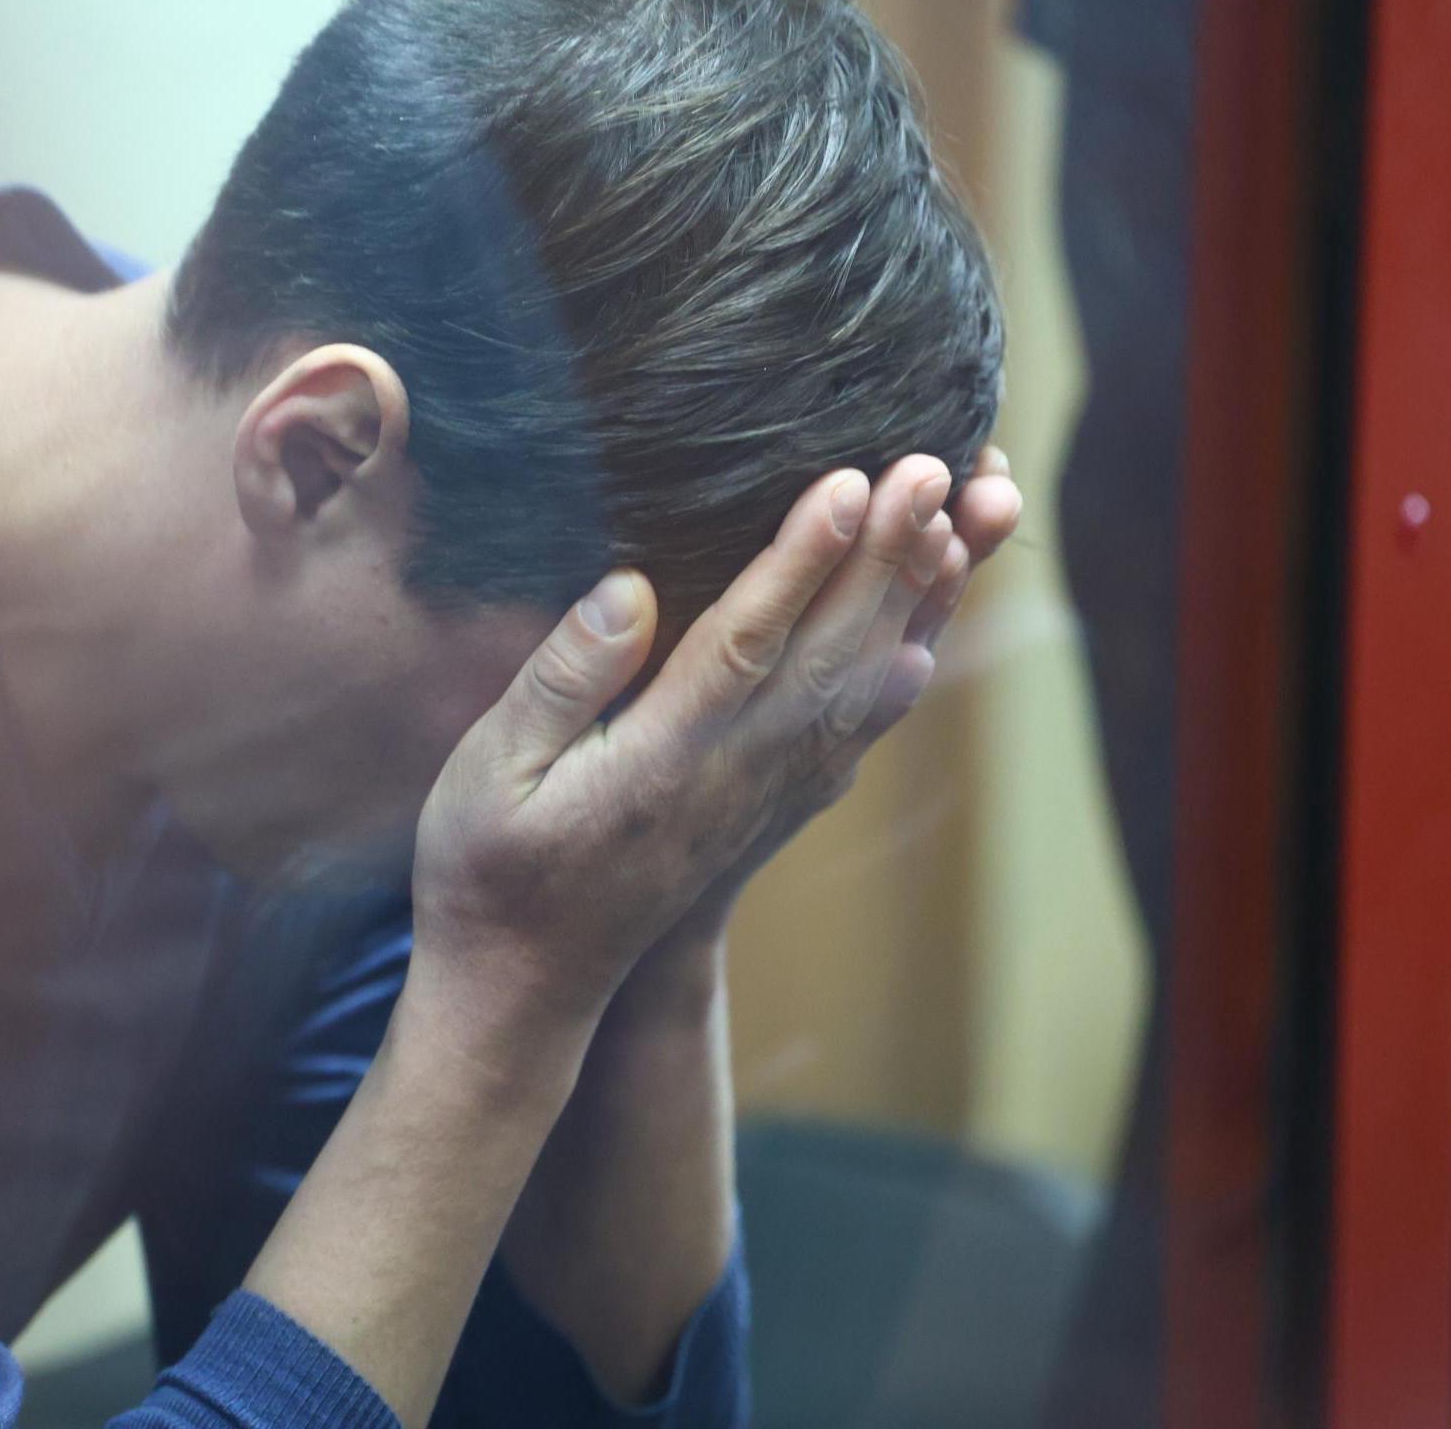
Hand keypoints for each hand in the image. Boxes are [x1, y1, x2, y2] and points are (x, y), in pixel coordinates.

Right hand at [407, 453, 967, 1042]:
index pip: (748, 644)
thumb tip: (631, 587)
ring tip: (962, 516)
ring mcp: (765, 797)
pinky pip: (855, 728)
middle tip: (932, 464)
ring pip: (860, 687)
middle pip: (829, 653)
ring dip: (915, 599)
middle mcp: (734, 778)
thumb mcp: (489, 773)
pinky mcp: (774, 807)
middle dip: (885, 553)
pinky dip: (902, 668)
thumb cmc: (489, 868)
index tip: (852, 482)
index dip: (803, 561)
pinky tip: (931, 624)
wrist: (529, 986)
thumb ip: (562, 680)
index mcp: (661, 760)